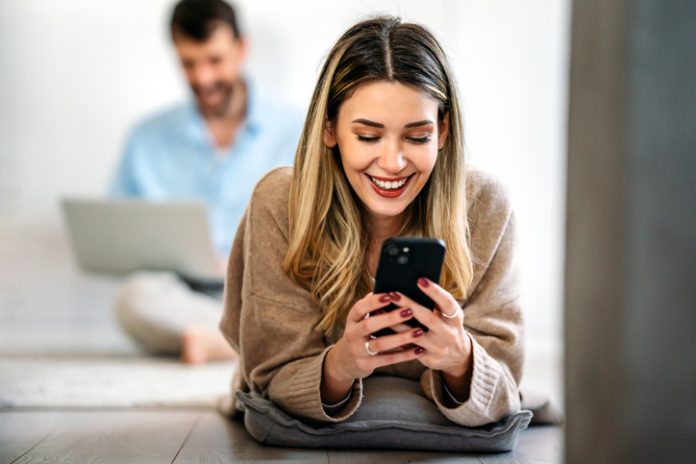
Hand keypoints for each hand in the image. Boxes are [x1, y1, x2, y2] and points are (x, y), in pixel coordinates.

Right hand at [321, 292, 425, 402]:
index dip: (374, 302)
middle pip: (369, 325)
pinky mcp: (366, 365)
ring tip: (419, 331)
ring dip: (401, 338)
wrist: (345, 361)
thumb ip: (371, 307)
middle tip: (410, 310)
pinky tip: (419, 350)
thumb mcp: (359, 320)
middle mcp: (352, 334)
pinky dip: (404, 355)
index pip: (360, 308)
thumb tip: (390, 290)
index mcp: (352, 319)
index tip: (390, 295)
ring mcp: (358, 351)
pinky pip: (388, 360)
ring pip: (380, 344)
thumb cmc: (360, 334)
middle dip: (390, 318)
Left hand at [390, 278, 472, 397]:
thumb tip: (411, 284)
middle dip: (409, 305)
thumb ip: (435, 302)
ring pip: (413, 335)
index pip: (447, 302)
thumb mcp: (448, 314)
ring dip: (395, 323)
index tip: (420, 280)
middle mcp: (449, 334)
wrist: (457, 354)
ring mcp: (438, 348)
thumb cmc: (446, 325)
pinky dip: (394, 339)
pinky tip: (381, 330)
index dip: (434, 291)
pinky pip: (408, 348)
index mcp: (455, 318)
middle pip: (428, 318)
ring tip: (380, 311)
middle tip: (393, 294)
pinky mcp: (428, 359)